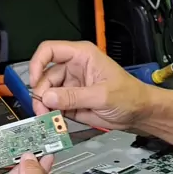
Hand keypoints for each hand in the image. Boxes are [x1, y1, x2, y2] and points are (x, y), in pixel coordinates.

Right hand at [30, 40, 151, 130]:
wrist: (138, 113)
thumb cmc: (129, 95)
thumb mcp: (102, 95)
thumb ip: (73, 96)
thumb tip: (48, 97)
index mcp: (81, 56)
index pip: (49, 51)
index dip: (37, 64)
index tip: (34, 81)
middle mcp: (73, 68)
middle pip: (44, 76)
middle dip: (41, 94)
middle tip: (42, 110)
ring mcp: (70, 85)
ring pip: (46, 93)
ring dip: (45, 107)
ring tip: (50, 118)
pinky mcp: (70, 101)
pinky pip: (54, 106)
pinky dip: (52, 115)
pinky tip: (57, 122)